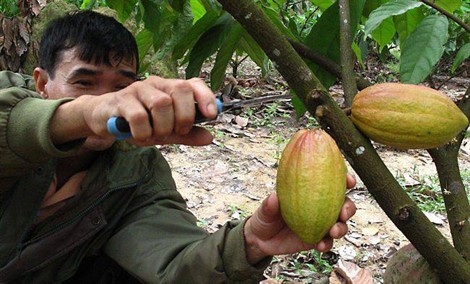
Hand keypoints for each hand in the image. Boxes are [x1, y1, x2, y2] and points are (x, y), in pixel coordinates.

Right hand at [82, 76, 216, 145]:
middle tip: (178, 131)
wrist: (103, 118)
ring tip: (156, 135)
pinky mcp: (121, 99)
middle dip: (184, 115)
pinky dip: (143, 132)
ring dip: (163, 126)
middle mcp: (157, 84)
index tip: (211, 115)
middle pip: (180, 89)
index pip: (194, 83)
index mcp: (171, 88)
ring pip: (161, 103)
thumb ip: (186, 134)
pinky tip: (140, 135)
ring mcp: (138, 89)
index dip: (206, 97)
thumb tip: (209, 138)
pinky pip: (139, 116)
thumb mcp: (166, 131)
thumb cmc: (138, 123)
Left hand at [243, 174, 356, 264]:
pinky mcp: (316, 239)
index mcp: (310, 192)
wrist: (260, 240)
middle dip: (348, 207)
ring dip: (341, 228)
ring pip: (340, 224)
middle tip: (343, 213)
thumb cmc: (264, 217)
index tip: (349, 180)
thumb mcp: (264, 209)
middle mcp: (319, 207)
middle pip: (343, 204)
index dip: (344, 180)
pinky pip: (327, 242)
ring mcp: (319, 224)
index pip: (331, 183)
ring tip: (333, 232)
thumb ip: (269, 205)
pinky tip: (320, 245)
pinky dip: (327, 244)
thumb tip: (273, 197)